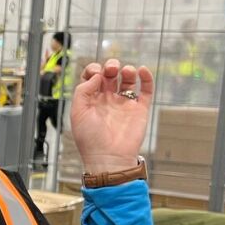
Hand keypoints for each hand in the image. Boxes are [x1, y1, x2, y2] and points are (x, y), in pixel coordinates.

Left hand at [69, 58, 154, 174]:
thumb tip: (97, 75)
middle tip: (111, 70)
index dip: (93, 70)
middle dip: (111, 67)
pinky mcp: (139, 109)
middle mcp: (107, 100)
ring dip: (127, 70)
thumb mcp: (78, 112)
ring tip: (126, 71)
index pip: (92, 78)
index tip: (95, 73)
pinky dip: (147, 78)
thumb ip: (83, 90)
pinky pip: (146, 90)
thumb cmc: (90, 138)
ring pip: (128, 80)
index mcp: (91, 100)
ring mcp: (124, 104)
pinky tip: (142, 70)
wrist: (109, 157)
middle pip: (110, 76)